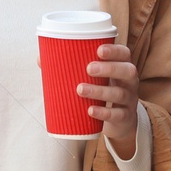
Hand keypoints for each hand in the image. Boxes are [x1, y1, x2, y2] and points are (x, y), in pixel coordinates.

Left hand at [76, 42, 139, 157]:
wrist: (119, 120)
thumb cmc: (102, 90)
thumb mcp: (93, 78)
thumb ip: (70, 68)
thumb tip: (40, 58)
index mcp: (122, 66)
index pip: (125, 54)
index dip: (114, 51)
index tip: (98, 50)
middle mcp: (129, 82)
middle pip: (128, 71)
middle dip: (109, 68)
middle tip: (88, 68)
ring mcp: (129, 100)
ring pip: (119, 93)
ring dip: (100, 91)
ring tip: (80, 89)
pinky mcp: (125, 117)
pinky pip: (117, 115)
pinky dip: (103, 113)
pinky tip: (90, 111)